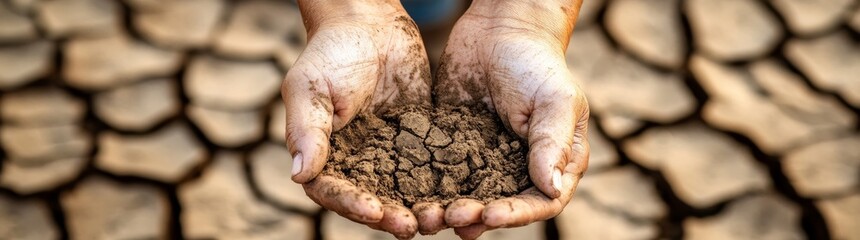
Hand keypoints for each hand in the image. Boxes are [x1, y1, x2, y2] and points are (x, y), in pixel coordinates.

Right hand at [282, 1, 430, 237]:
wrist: (369, 23)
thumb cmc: (330, 52)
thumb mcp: (309, 88)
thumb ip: (306, 131)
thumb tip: (299, 175)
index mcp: (324, 157)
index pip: (335, 193)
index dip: (353, 206)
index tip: (376, 211)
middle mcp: (357, 163)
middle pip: (372, 201)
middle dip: (391, 216)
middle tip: (412, 227)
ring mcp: (389, 154)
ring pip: (404, 191)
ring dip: (419, 207)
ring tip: (438, 218)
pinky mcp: (418, 141)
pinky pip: (430, 168)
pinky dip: (443, 183)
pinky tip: (460, 193)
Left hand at [431, 0, 589, 237]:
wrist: (498, 30)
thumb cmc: (536, 63)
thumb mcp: (555, 100)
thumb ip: (552, 144)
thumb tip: (551, 189)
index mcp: (553, 163)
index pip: (540, 202)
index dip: (516, 215)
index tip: (491, 215)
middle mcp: (519, 169)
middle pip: (500, 207)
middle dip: (476, 216)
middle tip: (452, 216)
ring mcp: (485, 161)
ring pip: (469, 197)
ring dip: (449, 210)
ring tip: (429, 216)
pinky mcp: (454, 149)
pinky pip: (442, 175)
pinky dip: (429, 189)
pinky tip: (412, 198)